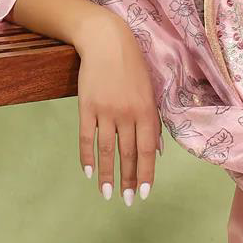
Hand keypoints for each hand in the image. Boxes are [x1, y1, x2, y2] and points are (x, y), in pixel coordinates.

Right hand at [75, 12, 161, 204]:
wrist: (107, 42)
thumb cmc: (133, 67)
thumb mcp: (150, 92)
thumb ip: (153, 122)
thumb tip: (155, 151)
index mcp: (147, 111)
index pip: (147, 150)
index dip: (146, 173)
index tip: (144, 193)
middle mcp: (127, 114)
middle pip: (128, 154)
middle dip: (128, 180)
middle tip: (127, 201)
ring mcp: (106, 111)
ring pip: (107, 150)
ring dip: (108, 174)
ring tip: (108, 194)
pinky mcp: (86, 107)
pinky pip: (86, 137)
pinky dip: (87, 156)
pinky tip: (89, 173)